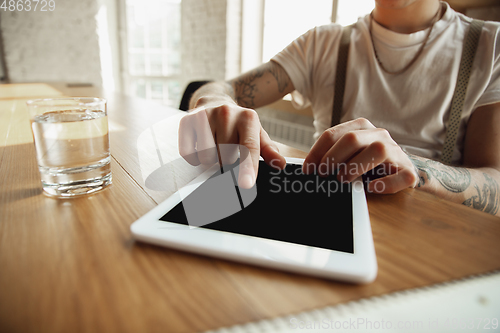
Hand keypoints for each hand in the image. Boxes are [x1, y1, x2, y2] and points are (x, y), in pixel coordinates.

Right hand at [178, 101, 285, 187]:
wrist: (214, 100)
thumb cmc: (237, 123)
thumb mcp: (256, 133)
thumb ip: (268, 150)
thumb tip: (279, 164)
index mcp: (248, 118)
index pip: (248, 148)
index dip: (248, 168)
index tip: (246, 184)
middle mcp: (226, 113)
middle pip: (226, 157)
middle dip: (228, 161)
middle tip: (228, 148)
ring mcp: (204, 116)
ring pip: (207, 157)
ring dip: (211, 159)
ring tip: (215, 145)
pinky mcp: (186, 121)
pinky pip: (189, 154)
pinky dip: (195, 157)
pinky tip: (201, 144)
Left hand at [302, 118, 417, 192]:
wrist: (401, 170)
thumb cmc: (368, 162)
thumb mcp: (349, 154)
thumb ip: (333, 156)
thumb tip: (310, 170)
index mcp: (361, 128)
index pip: (333, 134)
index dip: (317, 152)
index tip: (308, 169)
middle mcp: (379, 135)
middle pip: (352, 139)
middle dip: (332, 158)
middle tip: (323, 175)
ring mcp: (396, 151)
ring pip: (377, 150)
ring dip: (355, 167)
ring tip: (343, 180)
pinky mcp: (409, 171)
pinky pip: (400, 176)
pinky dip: (385, 184)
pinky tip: (371, 188)